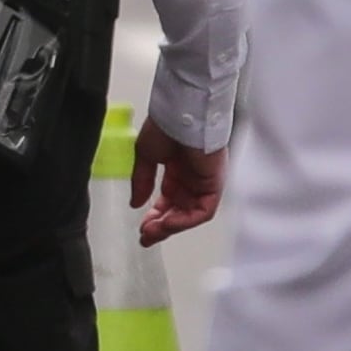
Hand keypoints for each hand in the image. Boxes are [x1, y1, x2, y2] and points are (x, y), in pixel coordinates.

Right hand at [131, 117, 225, 244]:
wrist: (181, 114)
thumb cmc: (165, 126)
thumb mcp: (145, 156)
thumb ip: (141, 181)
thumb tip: (135, 202)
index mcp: (177, 170)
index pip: (168, 201)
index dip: (155, 216)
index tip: (142, 227)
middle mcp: (192, 178)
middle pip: (179, 211)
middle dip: (161, 226)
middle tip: (146, 236)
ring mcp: (204, 182)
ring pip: (190, 214)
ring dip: (172, 226)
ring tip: (153, 232)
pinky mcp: (214, 184)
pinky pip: (203, 211)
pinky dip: (185, 220)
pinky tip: (168, 223)